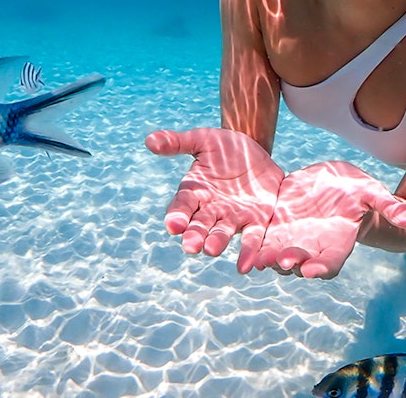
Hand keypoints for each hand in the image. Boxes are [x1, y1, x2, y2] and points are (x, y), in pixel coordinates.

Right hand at [145, 128, 284, 273]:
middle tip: (190, 246)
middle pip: (199, 226)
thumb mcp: (203, 139)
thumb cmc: (225, 146)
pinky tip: (247, 265)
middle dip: (194, 236)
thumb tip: (149, 140)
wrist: (256, 148)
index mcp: (194, 193)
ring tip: (211, 250)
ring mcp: (232, 218)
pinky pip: (252, 238)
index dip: (176, 215)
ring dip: (216, 243)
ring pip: (222, 234)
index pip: (181, 207)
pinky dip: (248, 252)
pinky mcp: (256, 221)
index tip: (173, 224)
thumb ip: (177, 142)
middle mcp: (210, 210)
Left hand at [253, 161, 405, 279]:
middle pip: (300, 263)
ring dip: (268, 259)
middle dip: (290, 264)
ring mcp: (292, 239)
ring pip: (277, 256)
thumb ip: (389, 207)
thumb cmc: (358, 191)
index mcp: (337, 244)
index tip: (311, 270)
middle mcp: (313, 247)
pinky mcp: (275, 228)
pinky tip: (244, 251)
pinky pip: (262, 241)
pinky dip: (253, 248)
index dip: (320, 268)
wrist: (333, 181)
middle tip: (282, 261)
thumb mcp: (374, 194)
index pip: (329, 264)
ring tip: (260, 259)